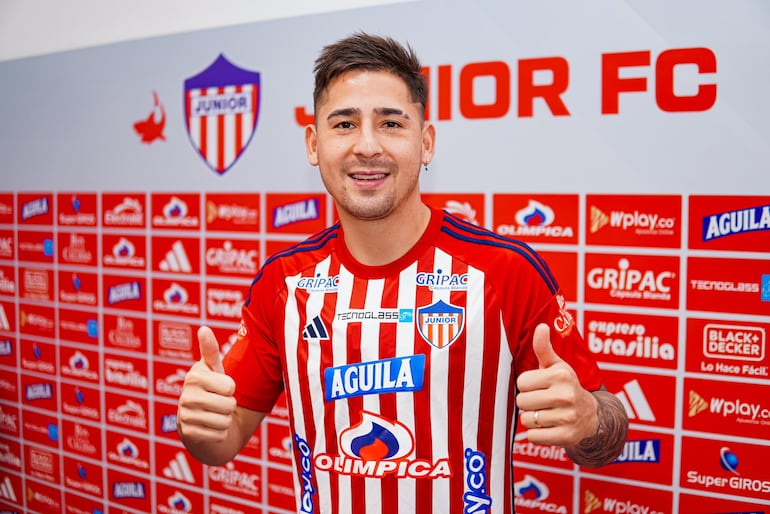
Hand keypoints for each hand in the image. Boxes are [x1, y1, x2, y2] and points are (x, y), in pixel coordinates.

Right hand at [177, 326, 236, 442]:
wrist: (200, 421)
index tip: (220, 387)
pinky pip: (220, 435)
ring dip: (225, 420)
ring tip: (214, 414)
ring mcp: (185, 417)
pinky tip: (210, 428)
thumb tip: (203, 328)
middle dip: (229, 406)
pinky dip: (220, 434)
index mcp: (194, 376)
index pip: (231, 386)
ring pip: (225, 421)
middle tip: (218, 403)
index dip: (230, 388)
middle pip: (229, 405)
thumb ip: (210, 350)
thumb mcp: (212, 369)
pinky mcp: (189, 435)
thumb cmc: (210, 389)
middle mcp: (186, 396)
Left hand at [515, 323, 597, 447]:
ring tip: (547, 414)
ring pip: (526, 420)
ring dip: (532, 419)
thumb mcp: (557, 366)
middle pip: (521, 401)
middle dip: (528, 402)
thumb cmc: (566, 386)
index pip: (521, 382)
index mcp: (561, 375)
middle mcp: (566, 395)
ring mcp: (567, 417)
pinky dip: (537, 434)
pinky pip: (533, 437)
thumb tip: (541, 326)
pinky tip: (549, 427)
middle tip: (543, 401)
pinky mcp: (566, 437)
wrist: (592, 416)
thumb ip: (544, 348)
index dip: (528, 385)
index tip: (541, 386)